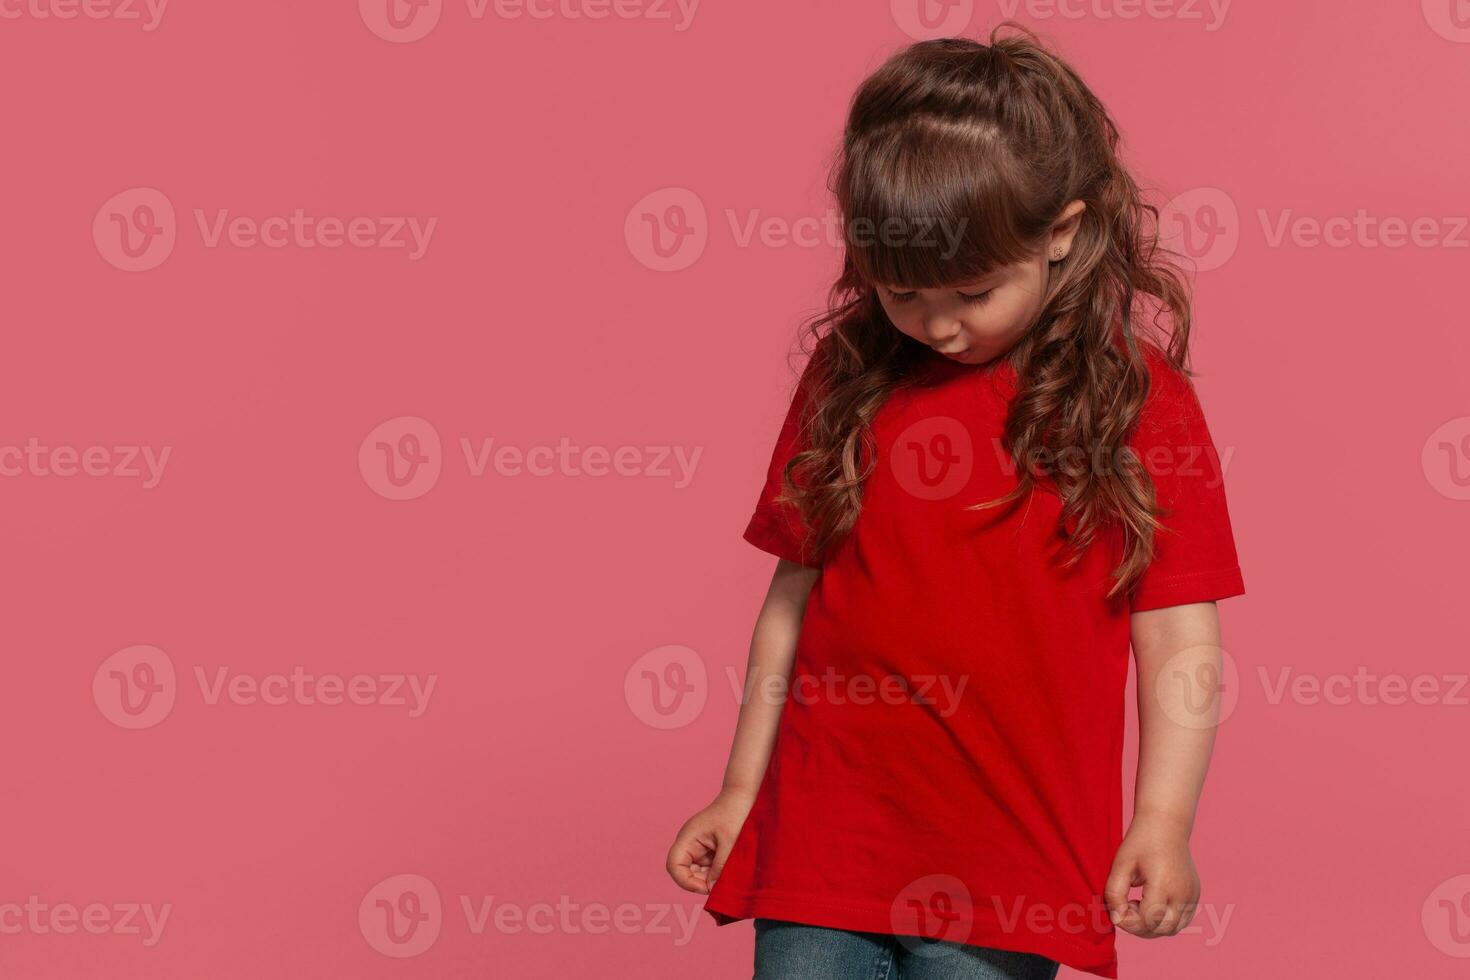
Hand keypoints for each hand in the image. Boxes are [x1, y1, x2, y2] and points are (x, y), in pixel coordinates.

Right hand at [665, 789, 756, 894]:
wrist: (741, 798)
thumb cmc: (734, 815)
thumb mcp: (729, 843)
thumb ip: (719, 867)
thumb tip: (710, 888)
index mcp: (687, 838)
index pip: (674, 865)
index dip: (685, 881)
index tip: (706, 888)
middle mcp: (688, 843)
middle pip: (683, 871)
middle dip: (699, 882)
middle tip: (718, 887)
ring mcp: (697, 847)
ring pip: (695, 872)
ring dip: (708, 878)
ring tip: (725, 878)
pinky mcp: (706, 849)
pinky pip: (705, 867)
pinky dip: (714, 872)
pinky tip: (727, 871)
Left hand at [1104, 812, 1199, 937]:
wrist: (1166, 825)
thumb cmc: (1141, 842)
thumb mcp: (1120, 864)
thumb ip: (1114, 894)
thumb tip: (1116, 919)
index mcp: (1164, 884)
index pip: (1148, 920)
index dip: (1128, 921)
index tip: (1118, 907)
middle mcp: (1183, 893)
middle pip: (1162, 929)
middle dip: (1140, 926)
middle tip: (1127, 905)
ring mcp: (1192, 896)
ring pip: (1173, 929)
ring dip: (1152, 926)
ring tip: (1138, 903)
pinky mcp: (1195, 896)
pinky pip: (1181, 921)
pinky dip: (1164, 920)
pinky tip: (1151, 903)